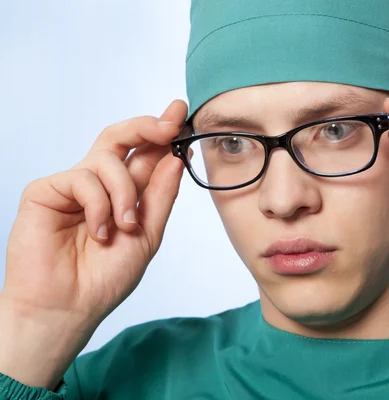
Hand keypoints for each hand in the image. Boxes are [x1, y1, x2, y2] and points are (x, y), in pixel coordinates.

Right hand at [0, 100, 186, 386]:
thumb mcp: (148, 234)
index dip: (163, 132)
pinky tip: (99, 231)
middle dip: (148, 126)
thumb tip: (176, 158)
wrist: (70, 305)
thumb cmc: (106, 277)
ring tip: (125, 227)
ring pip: (108, 158)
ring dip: (125, 192)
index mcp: (124, 193)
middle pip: (122, 137)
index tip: (181, 113)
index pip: (144, 154)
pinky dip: (99, 205)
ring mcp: (73, 185)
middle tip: (169, 125)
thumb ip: (161, 196)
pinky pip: (83, 178)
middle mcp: (99, 183)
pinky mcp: (47, 190)